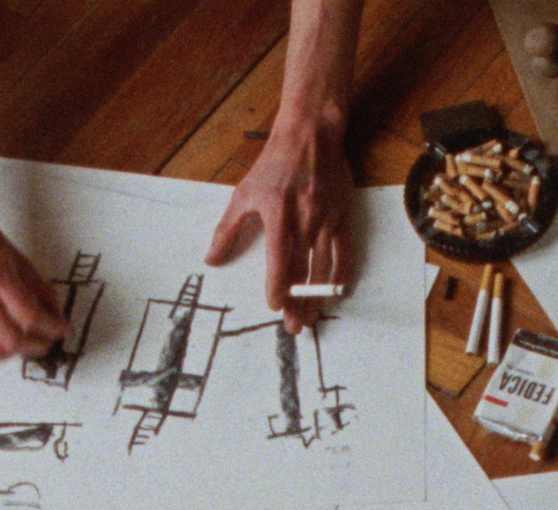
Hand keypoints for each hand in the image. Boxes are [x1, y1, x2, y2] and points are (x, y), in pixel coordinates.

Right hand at [0, 202, 67, 359]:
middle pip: (13, 340)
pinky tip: (10, 342)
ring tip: (32, 343)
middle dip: (39, 346)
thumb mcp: (14, 253)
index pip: (30, 316)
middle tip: (51, 339)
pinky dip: (0, 350)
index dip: (53, 328)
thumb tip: (55, 309)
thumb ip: (36, 284)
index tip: (64, 329)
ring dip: (19, 352)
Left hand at [206, 122, 354, 332]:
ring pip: (324, 267)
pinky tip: (337, 293)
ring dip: (318, 296)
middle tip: (294, 327)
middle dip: (298, 302)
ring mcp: (327, 219)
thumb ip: (227, 229)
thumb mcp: (244, 193)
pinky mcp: (343, 216)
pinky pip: (346, 252)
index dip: (278, 286)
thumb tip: (211, 260)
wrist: (311, 136)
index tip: (274, 306)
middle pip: (303, 270)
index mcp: (279, 215)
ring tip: (311, 318)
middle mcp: (306, 220)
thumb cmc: (274, 165)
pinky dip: (342, 275)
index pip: (279, 259)